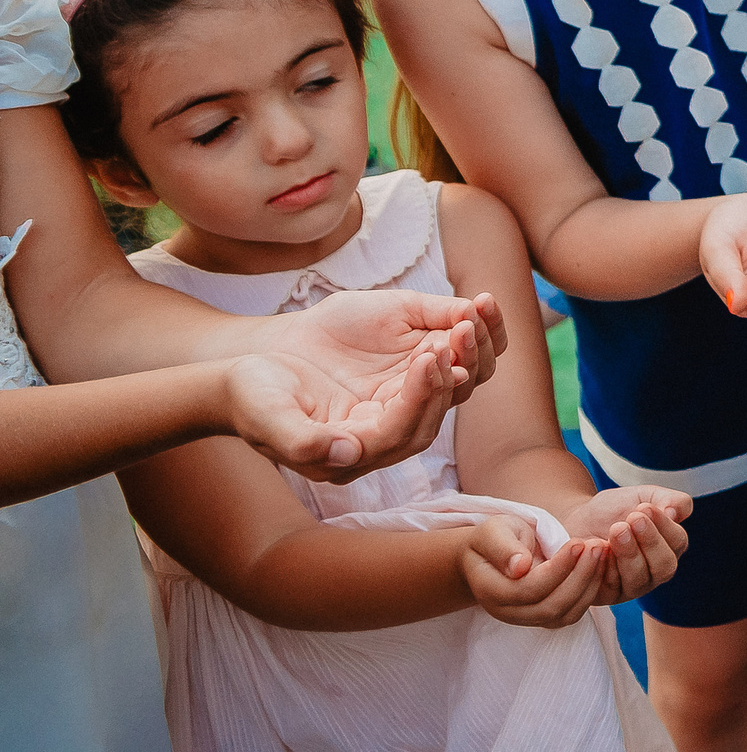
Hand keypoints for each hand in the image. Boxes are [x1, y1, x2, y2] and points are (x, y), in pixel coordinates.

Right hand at [240, 289, 507, 482]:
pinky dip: (474, 328)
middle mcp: (392, 425)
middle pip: (440, 406)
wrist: (258, 361)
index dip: (420, 397)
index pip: (404, 431)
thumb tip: (347, 455)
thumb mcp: (267, 416)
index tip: (426, 356)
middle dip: (453, 369)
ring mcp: (407, 391)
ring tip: (473, 312)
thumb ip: (300, 441)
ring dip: (474, 348)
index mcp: (359, 447)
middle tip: (457, 331)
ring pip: (460, 380)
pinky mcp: (413, 360)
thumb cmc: (254, 395)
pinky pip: (457, 350)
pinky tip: (479, 303)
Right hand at [461, 512, 608, 628]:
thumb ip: (503, 547)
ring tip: (601, 553)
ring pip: (565, 614)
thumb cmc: (494, 538)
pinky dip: (589, 592)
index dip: (556, 569)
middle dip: (579, 577)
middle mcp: (508, 612)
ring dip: (588, 585)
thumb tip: (520, 567)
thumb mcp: (493, 532)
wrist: (492, 554)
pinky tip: (599, 567)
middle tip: (596, 546)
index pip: (528, 590)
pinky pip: (572, 614)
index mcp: (490, 590)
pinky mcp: (545, 617)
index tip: (577, 543)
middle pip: (550, 607)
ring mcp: (527, 618)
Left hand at [558, 485, 690, 604]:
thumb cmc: (613, 509)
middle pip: (664, 567)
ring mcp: (632, 586)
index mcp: (668, 547)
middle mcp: (654, 571)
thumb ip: (669, 499)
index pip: (677, 542)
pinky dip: (606, 566)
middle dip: (650, 542)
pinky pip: (612, 588)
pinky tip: (599, 547)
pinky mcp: (608, 595)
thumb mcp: (643, 496)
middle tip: (632, 518)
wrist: (577, 520)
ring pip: (639, 579)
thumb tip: (675, 513)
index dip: (664, 525)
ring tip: (616, 529)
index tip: (645, 507)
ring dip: (629, 553)